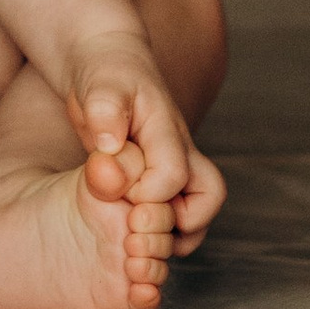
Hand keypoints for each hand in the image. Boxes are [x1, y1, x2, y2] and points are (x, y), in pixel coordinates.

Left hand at [65, 33, 213, 226]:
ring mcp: (175, 167)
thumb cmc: (105, 76)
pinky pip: (177, 214)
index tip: (116, 191)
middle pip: (208, 198)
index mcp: (167, 130)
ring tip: (137, 240)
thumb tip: (109, 144)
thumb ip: (105, 112)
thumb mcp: (100, 86)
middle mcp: (180, 152)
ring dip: (175, 235)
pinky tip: (129, 232)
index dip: (147, 194)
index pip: (173, 175)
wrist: (109, 68)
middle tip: (137, 227)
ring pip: (199, 212)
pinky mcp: (162, 181)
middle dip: (180, 224)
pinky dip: (162, 232)